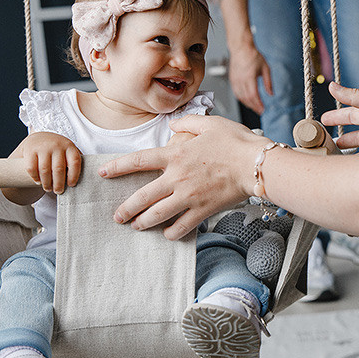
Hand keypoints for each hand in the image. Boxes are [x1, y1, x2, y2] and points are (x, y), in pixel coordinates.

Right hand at [18, 132, 81, 193]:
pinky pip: (32, 168)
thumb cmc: (57, 150)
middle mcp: (56, 145)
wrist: (39, 138)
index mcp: (69, 146)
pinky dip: (35, 178)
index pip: (74, 162)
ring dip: (47, 183)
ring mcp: (43, 147)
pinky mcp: (30, 151)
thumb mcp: (68, 152)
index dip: (74, 176)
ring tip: (48, 189)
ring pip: (45, 170)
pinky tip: (38, 181)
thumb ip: (73, 163)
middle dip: (59, 184)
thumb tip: (81, 181)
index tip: (71, 185)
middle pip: (59, 169)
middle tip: (58, 191)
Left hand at [99, 115, 264, 238]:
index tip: (103, 173)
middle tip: (117, 217)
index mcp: (176, 155)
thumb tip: (174, 125)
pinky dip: (172, 232)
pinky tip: (168, 234)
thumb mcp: (210, 124)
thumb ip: (188, 123)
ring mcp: (189, 197)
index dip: (117, 167)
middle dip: (126, 209)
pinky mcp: (203, 211)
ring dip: (143, 223)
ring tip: (136, 227)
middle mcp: (177, 178)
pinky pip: (181, 227)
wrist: (256, 164)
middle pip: (143, 197)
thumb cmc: (236, 142)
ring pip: (157, 215)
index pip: (138, 161)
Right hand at [228, 44, 272, 114]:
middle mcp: (241, 80)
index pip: (253, 95)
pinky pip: (236, 93)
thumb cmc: (253, 56)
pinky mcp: (232, 80)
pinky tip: (247, 100)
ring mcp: (235, 80)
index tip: (263, 109)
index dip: (258, 104)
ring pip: (240, 97)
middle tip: (260, 111)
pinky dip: (242, 99)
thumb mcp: (265, 68)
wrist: (241, 48)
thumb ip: (268, 82)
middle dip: (254, 106)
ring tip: (254, 107)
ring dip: (247, 104)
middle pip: (247, 98)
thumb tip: (271, 94)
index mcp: (249, 77)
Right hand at [321, 81, 358, 161]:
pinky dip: (351, 165)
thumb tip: (333, 86)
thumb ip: (356, 96)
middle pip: (352, 132)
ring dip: (342, 151)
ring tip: (328, 153)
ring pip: (355, 150)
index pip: (353, 112)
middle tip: (321, 138)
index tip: (322, 119)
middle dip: (337, 134)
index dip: (338, 115)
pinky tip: (341, 166)